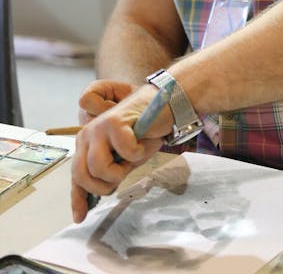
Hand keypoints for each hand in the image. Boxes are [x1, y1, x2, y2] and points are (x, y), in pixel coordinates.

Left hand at [71, 84, 171, 222]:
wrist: (163, 106)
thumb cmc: (145, 133)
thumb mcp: (124, 160)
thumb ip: (108, 174)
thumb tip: (92, 202)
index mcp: (87, 143)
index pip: (77, 175)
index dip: (78, 199)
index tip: (80, 217)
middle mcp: (87, 134)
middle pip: (82, 175)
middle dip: (104, 185)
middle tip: (122, 174)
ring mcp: (99, 127)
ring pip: (98, 167)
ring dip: (121, 170)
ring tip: (133, 156)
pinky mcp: (114, 122)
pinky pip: (124, 152)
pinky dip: (137, 153)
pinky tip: (142, 142)